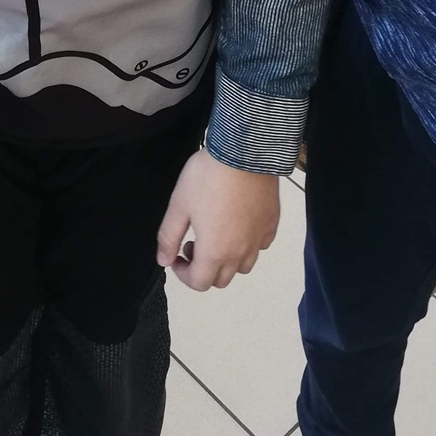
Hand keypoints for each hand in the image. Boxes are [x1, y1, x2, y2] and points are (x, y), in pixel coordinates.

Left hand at [156, 148, 279, 291]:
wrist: (243, 152)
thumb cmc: (207, 178)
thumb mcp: (179, 205)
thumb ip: (168, 237)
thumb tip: (164, 260)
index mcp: (215, 252)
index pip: (199, 283)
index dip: (182, 273)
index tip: (176, 254)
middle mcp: (240, 253)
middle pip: (221, 279)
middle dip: (203, 268)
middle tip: (192, 242)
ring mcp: (259, 239)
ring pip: (242, 267)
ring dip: (226, 260)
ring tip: (215, 233)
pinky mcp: (271, 224)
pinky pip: (259, 246)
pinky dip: (247, 245)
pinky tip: (237, 223)